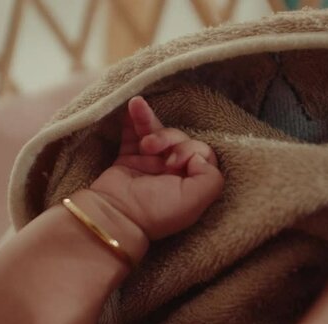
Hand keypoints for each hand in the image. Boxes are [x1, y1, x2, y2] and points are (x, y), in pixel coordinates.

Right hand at [90, 96, 223, 240]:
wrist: (116, 215)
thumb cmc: (157, 211)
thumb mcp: (196, 199)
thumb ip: (211, 176)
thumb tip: (199, 155)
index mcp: (190, 181)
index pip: (201, 151)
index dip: (190, 150)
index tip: (174, 163)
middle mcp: (173, 171)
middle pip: (180, 138)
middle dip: (169, 138)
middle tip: (152, 151)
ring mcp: (150, 162)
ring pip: (158, 131)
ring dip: (150, 122)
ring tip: (140, 120)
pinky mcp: (128, 156)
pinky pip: (133, 130)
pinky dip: (134, 116)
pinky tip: (134, 104)